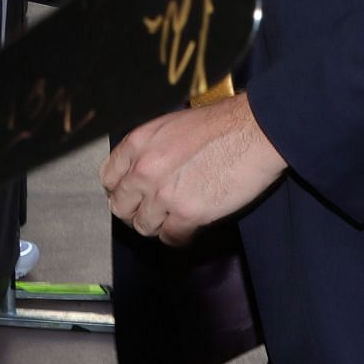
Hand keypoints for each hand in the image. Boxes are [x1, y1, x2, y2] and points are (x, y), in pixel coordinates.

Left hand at [99, 94, 286, 245]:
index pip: (108, 179)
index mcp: (137, 143)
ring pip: (144, 227)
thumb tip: (140, 172)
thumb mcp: (170, 127)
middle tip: (154, 212)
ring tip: (176, 219)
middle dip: (136, 212)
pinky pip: (171, 238)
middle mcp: (143, 169)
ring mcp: (163, 193)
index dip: (120, 190)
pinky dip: (180, 237)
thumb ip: (149, 150)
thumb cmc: (220, 125)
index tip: (133, 196)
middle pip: (121, 208)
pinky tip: (191, 228)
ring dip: (159, 226)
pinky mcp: (187, 213)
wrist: (256, 131)